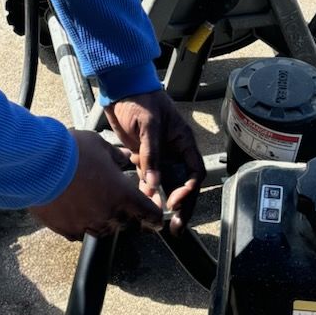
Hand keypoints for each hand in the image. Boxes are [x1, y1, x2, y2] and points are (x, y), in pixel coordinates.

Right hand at [31, 130, 161, 240]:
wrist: (37, 164)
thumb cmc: (71, 151)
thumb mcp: (99, 145)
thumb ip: (115, 156)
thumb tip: (124, 158)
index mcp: (121, 194)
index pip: (147, 212)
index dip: (154, 216)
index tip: (156, 220)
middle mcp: (107, 213)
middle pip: (126, 223)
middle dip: (126, 214)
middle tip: (119, 202)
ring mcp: (87, 224)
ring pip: (104, 229)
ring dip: (105, 220)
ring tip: (95, 205)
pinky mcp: (67, 230)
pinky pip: (80, 233)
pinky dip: (82, 225)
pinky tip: (76, 212)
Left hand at [105, 88, 203, 228]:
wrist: (121, 88)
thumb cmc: (140, 99)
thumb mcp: (148, 125)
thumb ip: (151, 154)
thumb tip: (154, 183)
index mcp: (183, 142)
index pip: (194, 173)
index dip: (189, 191)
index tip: (175, 202)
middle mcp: (175, 151)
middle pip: (184, 184)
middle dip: (182, 205)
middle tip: (177, 226)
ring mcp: (160, 155)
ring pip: (167, 184)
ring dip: (163, 201)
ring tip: (158, 221)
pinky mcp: (144, 156)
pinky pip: (150, 178)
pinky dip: (148, 191)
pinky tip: (143, 202)